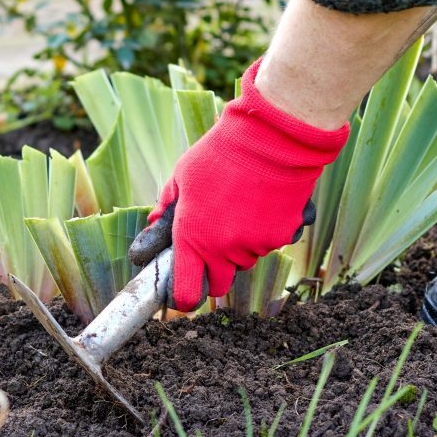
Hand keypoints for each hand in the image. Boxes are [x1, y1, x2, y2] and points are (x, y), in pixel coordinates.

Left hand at [128, 59, 349, 311]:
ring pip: (246, 261)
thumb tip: (151, 228)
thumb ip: (166, 209)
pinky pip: (272, 243)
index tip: (182, 290)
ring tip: (240, 207)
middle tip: (213, 241)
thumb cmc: (220, 154)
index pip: (187, 294)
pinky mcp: (284, 235)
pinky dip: (267, 231)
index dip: (183, 297)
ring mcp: (257, 245)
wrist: (270, 139)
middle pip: (220, 284)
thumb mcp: (181, 177)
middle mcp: (225, 250)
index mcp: (194, 238)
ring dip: (240, 246)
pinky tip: (263, 202)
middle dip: (215, 271)